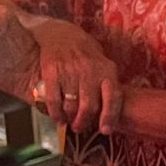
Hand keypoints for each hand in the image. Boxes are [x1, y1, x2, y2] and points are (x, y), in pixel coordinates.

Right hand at [32, 19, 122, 133]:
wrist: (61, 34)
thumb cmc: (87, 56)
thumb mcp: (103, 66)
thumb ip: (108, 87)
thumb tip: (112, 115)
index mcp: (107, 70)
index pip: (113, 97)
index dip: (110, 116)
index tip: (105, 130)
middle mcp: (89, 70)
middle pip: (89, 105)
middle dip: (85, 122)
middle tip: (81, 128)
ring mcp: (70, 70)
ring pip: (71, 105)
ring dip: (70, 119)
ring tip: (69, 123)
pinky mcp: (51, 71)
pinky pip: (53, 98)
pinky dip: (55, 112)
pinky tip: (57, 118)